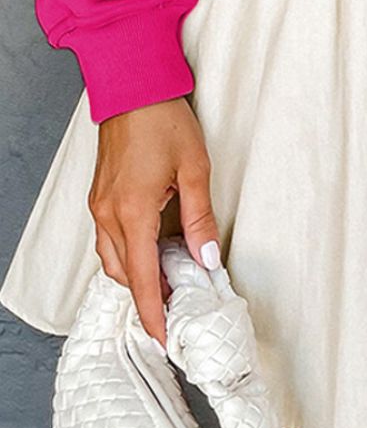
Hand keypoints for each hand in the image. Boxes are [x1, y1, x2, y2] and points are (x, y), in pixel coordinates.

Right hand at [88, 96, 221, 348]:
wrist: (132, 87)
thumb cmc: (163, 121)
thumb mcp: (195, 169)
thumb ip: (200, 219)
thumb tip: (207, 258)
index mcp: (132, 213)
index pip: (144, 281)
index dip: (155, 315)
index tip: (166, 340)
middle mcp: (108, 215)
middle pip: (126, 276)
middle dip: (148, 299)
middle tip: (178, 310)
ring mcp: (99, 206)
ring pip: (113, 260)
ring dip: (138, 277)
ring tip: (170, 282)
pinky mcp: (99, 196)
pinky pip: (108, 239)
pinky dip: (129, 254)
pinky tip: (153, 250)